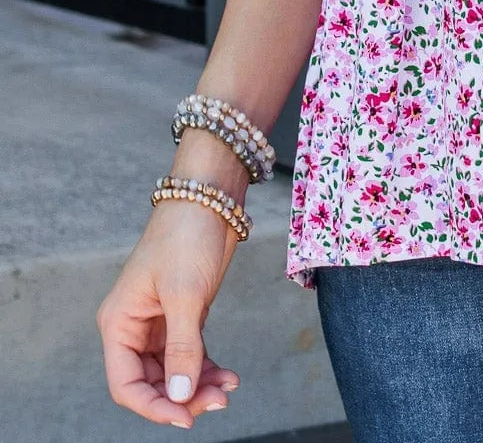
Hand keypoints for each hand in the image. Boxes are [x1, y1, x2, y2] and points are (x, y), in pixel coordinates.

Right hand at [97, 198, 240, 426]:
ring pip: (174, 373)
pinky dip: (207, 369)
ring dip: (198, 386)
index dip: (153, 407)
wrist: (211, 197)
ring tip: (228, 390)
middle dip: (182, 397)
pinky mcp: (183, 316)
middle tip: (217, 402)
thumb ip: (182, 348)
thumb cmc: (187, 236)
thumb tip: (181, 396)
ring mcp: (159, 323)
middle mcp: (134, 327)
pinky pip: (190, 356)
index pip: (126, 384)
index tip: (184, 418)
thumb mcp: (185, 295)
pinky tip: (229, 376)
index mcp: (119, 323)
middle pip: (152, 383)